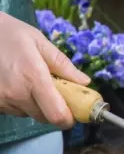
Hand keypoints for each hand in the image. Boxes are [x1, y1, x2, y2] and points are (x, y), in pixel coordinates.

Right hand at [0, 12, 90, 127]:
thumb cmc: (10, 35)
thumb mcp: (40, 42)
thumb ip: (63, 64)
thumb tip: (84, 82)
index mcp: (34, 78)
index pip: (56, 114)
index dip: (69, 119)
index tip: (76, 112)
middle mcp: (16, 94)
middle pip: (45, 117)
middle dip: (55, 108)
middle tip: (55, 91)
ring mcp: (1, 100)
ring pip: (28, 114)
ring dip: (36, 105)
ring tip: (30, 82)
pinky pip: (13, 110)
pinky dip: (20, 103)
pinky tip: (16, 85)